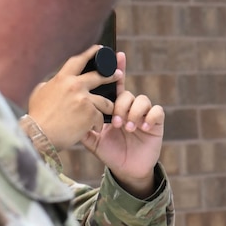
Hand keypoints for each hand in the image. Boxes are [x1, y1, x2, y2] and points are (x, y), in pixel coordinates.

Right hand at [25, 44, 117, 150]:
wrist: (39, 135)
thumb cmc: (37, 116)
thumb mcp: (39, 94)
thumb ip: (50, 85)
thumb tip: (52, 82)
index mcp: (62, 79)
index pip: (79, 60)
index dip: (90, 53)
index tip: (99, 48)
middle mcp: (75, 86)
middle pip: (99, 76)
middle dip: (111, 75)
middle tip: (119, 75)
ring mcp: (84, 99)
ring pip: (104, 101)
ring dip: (106, 108)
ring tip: (107, 115)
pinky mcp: (90, 113)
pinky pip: (101, 118)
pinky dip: (98, 125)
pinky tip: (93, 129)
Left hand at [80, 52, 166, 195]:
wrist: (126, 170)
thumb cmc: (110, 152)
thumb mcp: (92, 140)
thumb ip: (83, 125)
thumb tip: (68, 111)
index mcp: (114, 107)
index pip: (115, 85)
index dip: (117, 69)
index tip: (116, 55)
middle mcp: (130, 108)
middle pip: (127, 93)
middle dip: (121, 104)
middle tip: (115, 121)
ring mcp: (144, 114)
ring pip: (141, 99)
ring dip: (133, 113)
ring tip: (126, 128)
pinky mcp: (156, 123)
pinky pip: (157, 111)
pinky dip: (149, 117)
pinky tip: (142, 128)